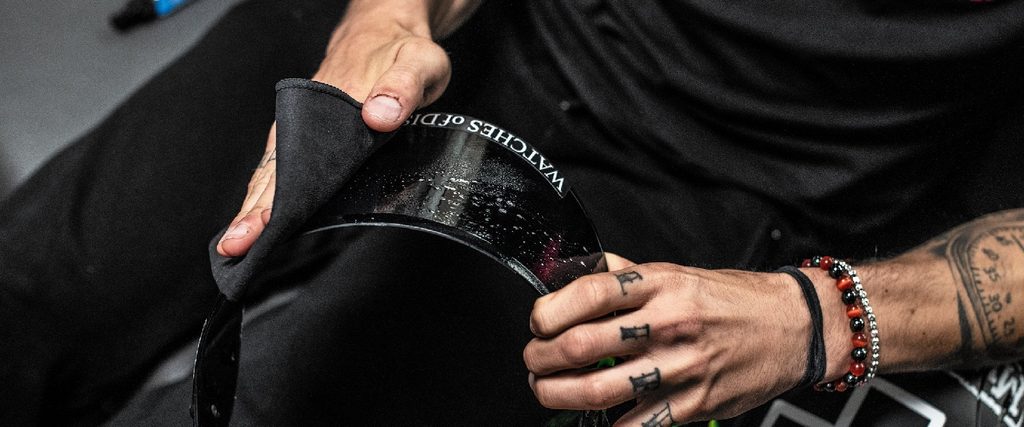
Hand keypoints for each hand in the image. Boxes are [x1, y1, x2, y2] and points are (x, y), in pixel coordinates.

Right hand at [216, 7, 450, 256]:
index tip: (262, 221)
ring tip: (235, 243)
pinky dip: (267, 191)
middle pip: (275, 168)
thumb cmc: (402, 48)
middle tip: (234, 247)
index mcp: (330, 103)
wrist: (387, 27)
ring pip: (273, 168)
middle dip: (254, 210)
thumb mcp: (417, 61)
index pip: (297, 156)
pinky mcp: (308, 129)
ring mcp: (304, 123)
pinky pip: (282, 163)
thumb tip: (380, 115)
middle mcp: (308, 115)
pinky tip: (256, 215)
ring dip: (254, 205)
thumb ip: (402, 87)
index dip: (280, 193)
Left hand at [524, 254, 812, 424]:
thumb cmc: (732, 299)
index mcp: (659, 284)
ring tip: (547, 389)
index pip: (588, 293)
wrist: (793, 325)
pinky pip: (638, 425)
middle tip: (534, 361)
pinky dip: (608, 426)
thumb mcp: (676, 272)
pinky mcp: (695, 402)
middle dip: (542, 357)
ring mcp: (682, 366)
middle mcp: (669, 322)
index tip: (537, 322)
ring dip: (559, 394)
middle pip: (583, 345)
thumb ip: (624, 275)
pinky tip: (594, 419)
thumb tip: (572, 275)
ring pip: (600, 390)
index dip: (549, 311)